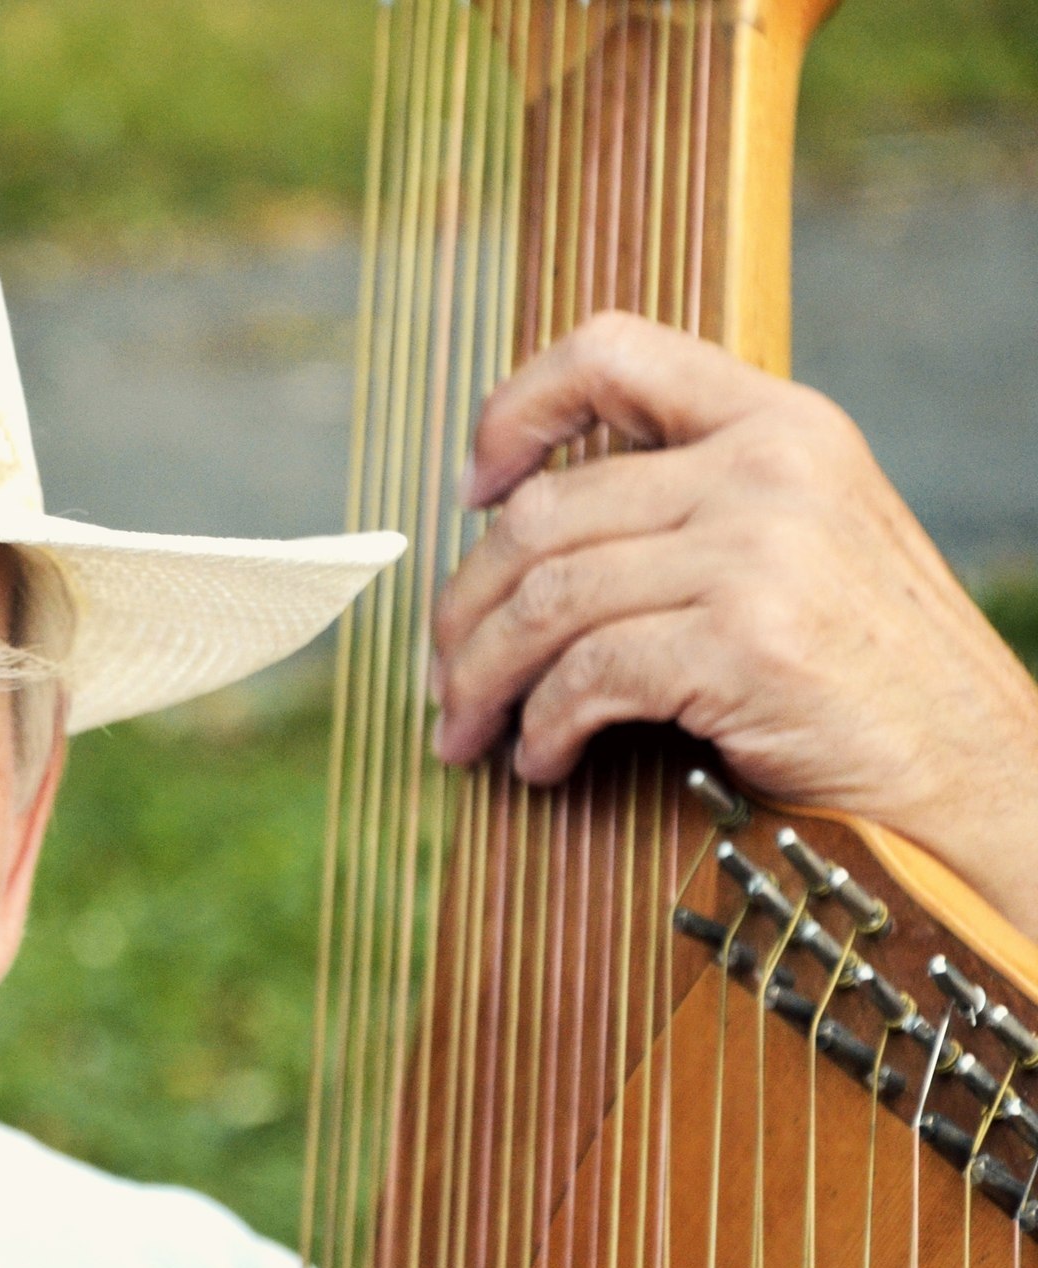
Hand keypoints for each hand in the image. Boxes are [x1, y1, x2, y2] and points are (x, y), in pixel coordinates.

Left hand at [430, 310, 1037, 935]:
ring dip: (483, 678)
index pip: (609, 349)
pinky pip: (588, 675)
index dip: (513, 410)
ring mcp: (761, 548)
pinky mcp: (747, 639)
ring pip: (546, 600)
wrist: (973, 771)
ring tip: (466, 732)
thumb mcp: (797, 544)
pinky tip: (541, 761)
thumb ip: (689, 504)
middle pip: (542, 513)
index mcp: (779, 421)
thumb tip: (519, 526)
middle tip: (440, 677)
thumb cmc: (866, 674)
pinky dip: (543, 726)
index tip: (472, 490)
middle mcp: (769, 465)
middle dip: (465, 607)